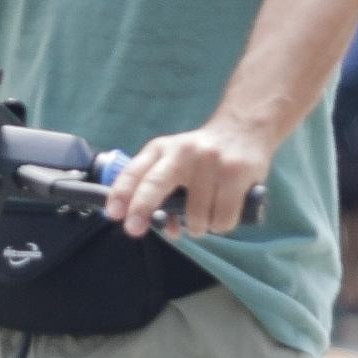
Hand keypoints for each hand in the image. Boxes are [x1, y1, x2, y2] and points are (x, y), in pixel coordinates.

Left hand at [109, 115, 268, 238]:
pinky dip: (221, 226)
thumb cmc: (202, 155)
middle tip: (134, 229)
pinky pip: (222, 219)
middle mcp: (184, 152)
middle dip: (141, 208)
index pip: (136, 171)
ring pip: (195, 216)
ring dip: (198, 227)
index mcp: (162, 149)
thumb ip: (162, 192)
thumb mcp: (175, 161)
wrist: (244, 129)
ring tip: (205, 216)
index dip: (121, 193)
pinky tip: (223, 214)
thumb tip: (163, 227)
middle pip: (155, 183)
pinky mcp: (236, 173)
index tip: (114, 214)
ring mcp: (211, 161)